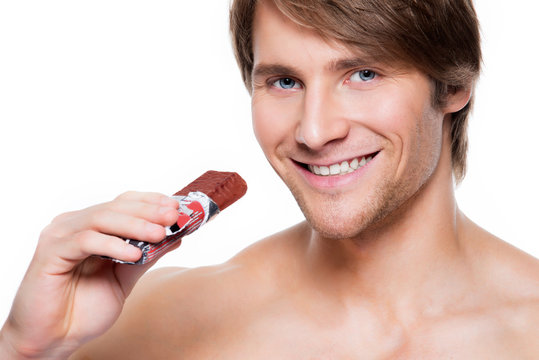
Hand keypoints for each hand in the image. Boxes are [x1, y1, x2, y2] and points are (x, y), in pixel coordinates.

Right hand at [0, 191, 178, 358]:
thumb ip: (146, 256)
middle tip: (172, 216)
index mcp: (91, 226)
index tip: (176, 206)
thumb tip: (176, 236)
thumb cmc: (83, 309)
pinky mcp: (50, 252)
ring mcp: (60, 236)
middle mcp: (74, 225)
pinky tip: (133, 254)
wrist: (52, 339)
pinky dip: (112, 245)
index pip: (123, 202)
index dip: (151, 201)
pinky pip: (85, 241)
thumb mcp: (124, 278)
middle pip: (115, 207)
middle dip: (148, 211)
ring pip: (102, 219)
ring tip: (159, 234)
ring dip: (135, 225)